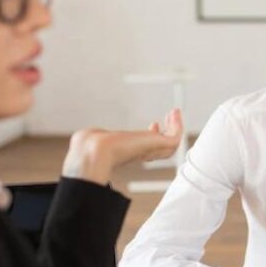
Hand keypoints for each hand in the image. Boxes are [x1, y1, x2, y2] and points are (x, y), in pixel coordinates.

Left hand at [62, 109, 182, 184]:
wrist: (96, 153)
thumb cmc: (91, 149)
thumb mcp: (97, 139)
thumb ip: (96, 139)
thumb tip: (87, 137)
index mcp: (127, 153)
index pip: (145, 148)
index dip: (152, 136)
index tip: (153, 124)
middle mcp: (140, 153)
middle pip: (162, 147)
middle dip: (168, 130)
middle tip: (171, 116)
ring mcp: (150, 151)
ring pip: (171, 142)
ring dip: (176, 126)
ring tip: (175, 113)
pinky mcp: (159, 146)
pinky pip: (174, 137)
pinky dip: (178, 126)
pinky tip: (175, 113)